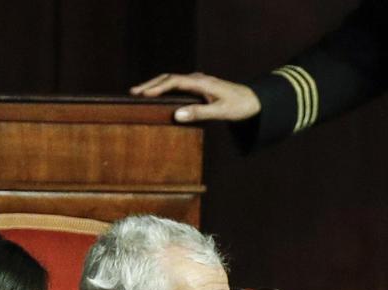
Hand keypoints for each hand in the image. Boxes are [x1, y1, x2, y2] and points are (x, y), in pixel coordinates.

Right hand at [130, 72, 261, 122]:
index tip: (144, 94)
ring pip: (171, 80)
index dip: (158, 87)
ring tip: (139, 93)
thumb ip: (200, 113)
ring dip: (155, 85)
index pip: (175, 81)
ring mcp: (197, 82)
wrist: (254, 100)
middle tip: (133, 92)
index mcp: (202, 82)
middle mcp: (198, 79)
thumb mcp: (221, 112)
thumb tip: (177, 114)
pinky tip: (157, 95)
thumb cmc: (239, 106)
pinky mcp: (198, 87)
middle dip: (150, 84)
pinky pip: (177, 85)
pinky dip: (164, 88)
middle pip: (169, 77)